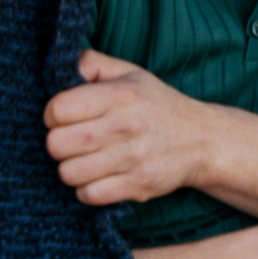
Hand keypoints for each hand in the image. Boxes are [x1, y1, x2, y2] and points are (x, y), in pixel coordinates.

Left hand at [45, 50, 224, 206]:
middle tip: (76, 140)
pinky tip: (100, 177)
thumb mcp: (131, 73)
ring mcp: (132, 159)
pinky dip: (89, 189)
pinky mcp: (138, 186)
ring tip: (88, 159)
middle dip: (60, 143)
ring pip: (68, 173)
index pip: (57, 109)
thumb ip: (93, 63)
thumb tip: (61, 63)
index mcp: (120, 95)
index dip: (53, 114)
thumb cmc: (159, 105)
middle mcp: (125, 126)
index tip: (65, 117)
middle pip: (56, 144)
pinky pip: (88, 195)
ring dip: (73, 168)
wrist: (204, 140)